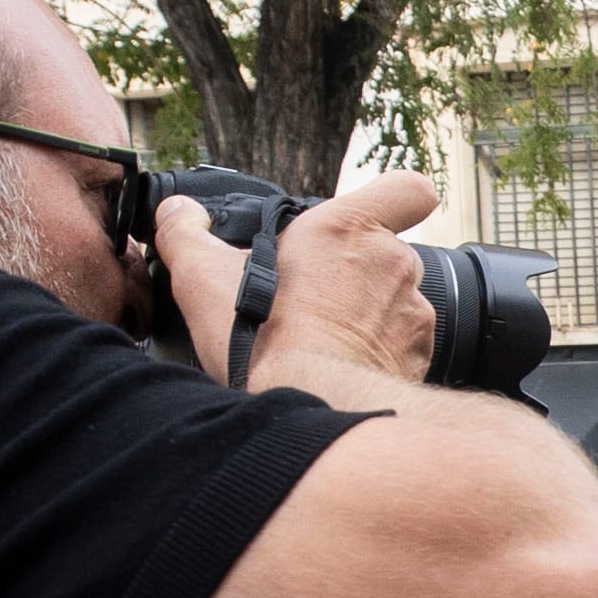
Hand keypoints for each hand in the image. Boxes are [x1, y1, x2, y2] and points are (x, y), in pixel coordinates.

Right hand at [155, 171, 443, 392]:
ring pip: (399, 301)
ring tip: (328, 335)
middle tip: (317, 293)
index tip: (367, 220)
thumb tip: (178, 215)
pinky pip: (405, 345)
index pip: (408, 189)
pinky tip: (346, 364)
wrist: (315, 409)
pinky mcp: (419, 360)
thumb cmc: (266, 342)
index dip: (395, 200)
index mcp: (348, 228)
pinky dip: (381, 352)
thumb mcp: (204, 278)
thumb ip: (186, 234)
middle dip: (359, 269)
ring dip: (371, 312)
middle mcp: (394, 264)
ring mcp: (413, 314)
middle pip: (389, 251)